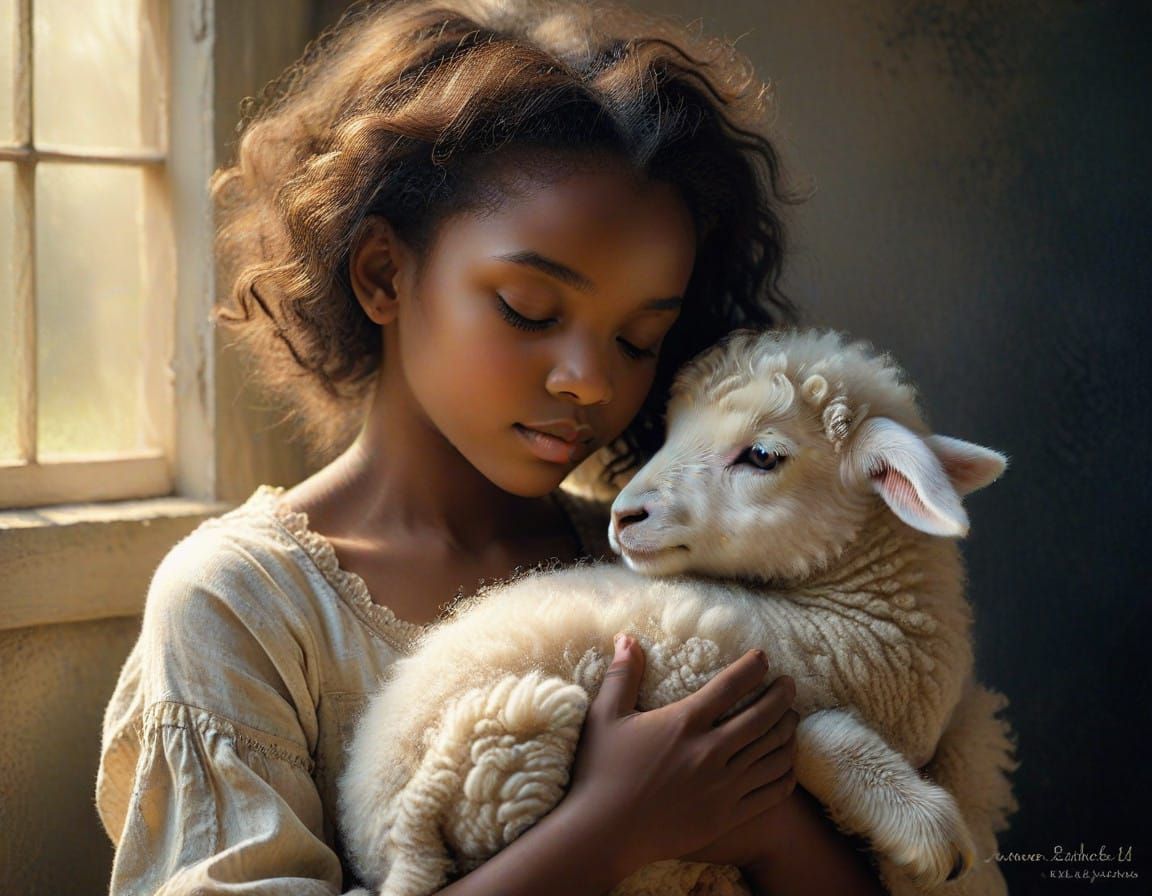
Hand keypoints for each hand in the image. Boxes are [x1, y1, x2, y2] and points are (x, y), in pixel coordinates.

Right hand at [563, 634, 797, 877]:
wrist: (602, 834)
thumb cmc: (599, 772)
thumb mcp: (605, 717)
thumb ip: (622, 675)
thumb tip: (626, 638)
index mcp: (684, 723)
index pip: (731, 686)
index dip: (753, 667)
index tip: (764, 658)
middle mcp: (710, 752)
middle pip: (763, 717)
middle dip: (782, 696)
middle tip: (790, 685)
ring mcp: (723, 787)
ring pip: (773, 754)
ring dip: (788, 731)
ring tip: (792, 719)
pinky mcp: (727, 816)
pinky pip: (772, 792)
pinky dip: (786, 773)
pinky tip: (787, 764)